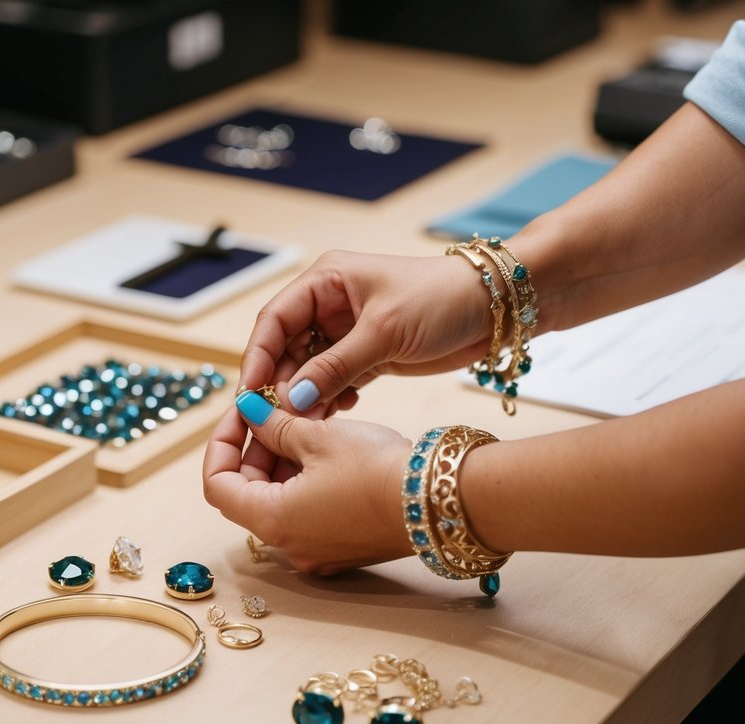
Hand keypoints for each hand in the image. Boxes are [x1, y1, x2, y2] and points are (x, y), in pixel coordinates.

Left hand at [202, 391, 412, 573]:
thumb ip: (276, 425)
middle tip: (276, 409)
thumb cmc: (378, 470)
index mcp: (273, 521)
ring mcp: (318, 551)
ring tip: (307, 421)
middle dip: (257, 448)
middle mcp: (290, 546)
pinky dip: (308, 479)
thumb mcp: (319, 436)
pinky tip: (329, 447)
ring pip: (282, 501)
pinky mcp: (345, 547)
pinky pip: (310, 512)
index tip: (240, 413)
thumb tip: (249, 412)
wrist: (441, 501)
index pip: (217, 485)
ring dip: (284, 461)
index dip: (221, 443)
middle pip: (250, 493)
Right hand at [239, 250, 494, 413]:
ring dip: (306, 396)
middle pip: (287, 348)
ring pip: (310, 369)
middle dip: (282, 383)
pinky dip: (331, 399)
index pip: (275, 320)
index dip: (258, 357)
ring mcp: (349, 332)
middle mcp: (331, 305)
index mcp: (327, 281)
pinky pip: (335, 381)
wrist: (495, 309)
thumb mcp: (384, 331)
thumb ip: (336, 365)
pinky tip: (336, 413)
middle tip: (276, 419)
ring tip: (306, 423)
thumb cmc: (442, 298)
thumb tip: (292, 397)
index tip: (249, 392)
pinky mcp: (369, 356)